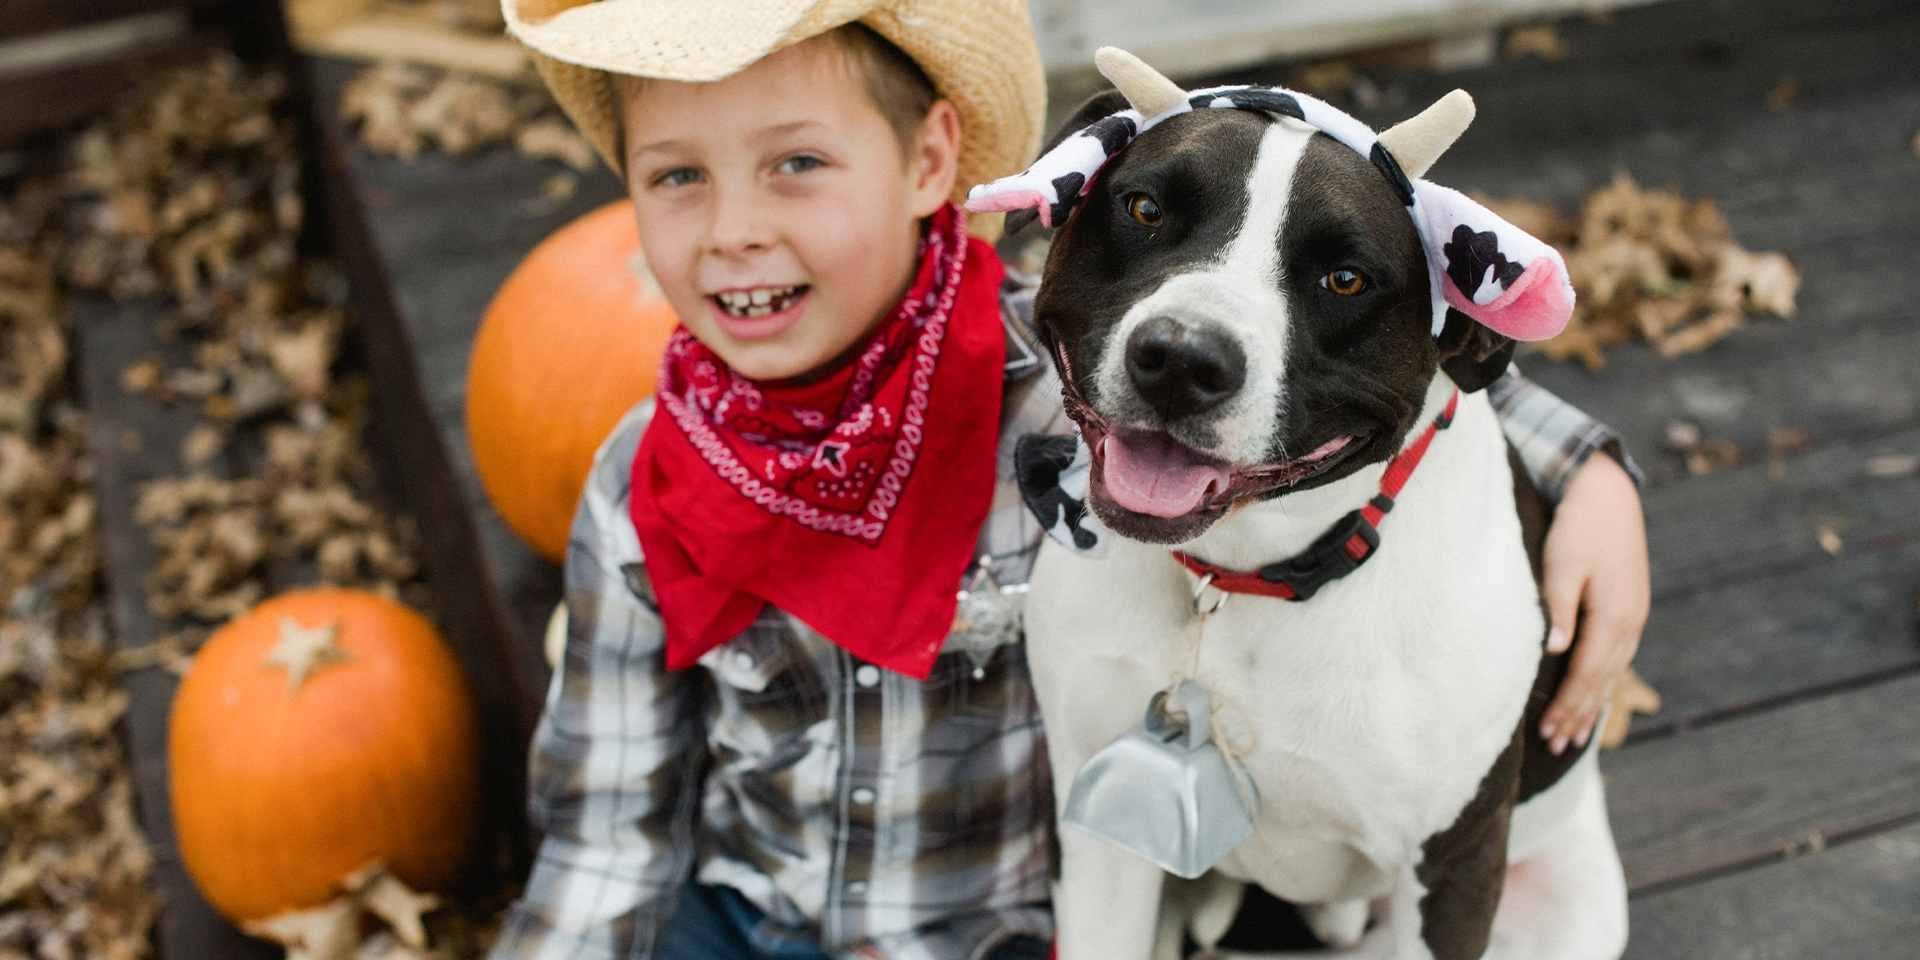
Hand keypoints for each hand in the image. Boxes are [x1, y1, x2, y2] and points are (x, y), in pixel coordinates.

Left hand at [1539, 454, 1649, 754]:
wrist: (1608, 492)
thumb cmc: (1579, 525)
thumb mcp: (1562, 563)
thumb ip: (1558, 608)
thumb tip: (1554, 651)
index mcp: (1614, 616)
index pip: (1586, 674)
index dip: (1566, 706)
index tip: (1546, 732)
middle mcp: (1630, 623)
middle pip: (1602, 681)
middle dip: (1579, 716)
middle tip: (1555, 747)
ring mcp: (1634, 616)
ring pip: (1612, 672)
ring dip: (1592, 704)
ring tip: (1573, 734)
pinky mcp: (1630, 607)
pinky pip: (1616, 656)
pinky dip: (1603, 681)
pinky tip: (1594, 692)